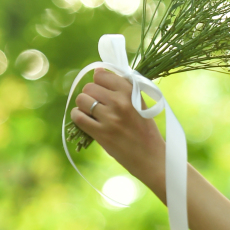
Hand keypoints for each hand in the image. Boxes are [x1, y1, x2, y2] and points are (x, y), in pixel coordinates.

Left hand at [71, 68, 165, 187]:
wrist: (152, 157)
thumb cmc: (146, 131)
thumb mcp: (141, 104)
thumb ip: (123, 88)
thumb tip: (98, 72)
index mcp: (131, 92)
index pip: (102, 75)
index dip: (99, 81)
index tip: (102, 89)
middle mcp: (119, 102)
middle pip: (89, 87)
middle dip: (90, 94)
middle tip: (98, 105)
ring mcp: (109, 118)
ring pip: (81, 100)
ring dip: (83, 106)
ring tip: (92, 113)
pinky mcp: (101, 133)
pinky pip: (77, 116)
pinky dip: (78, 117)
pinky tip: (86, 121)